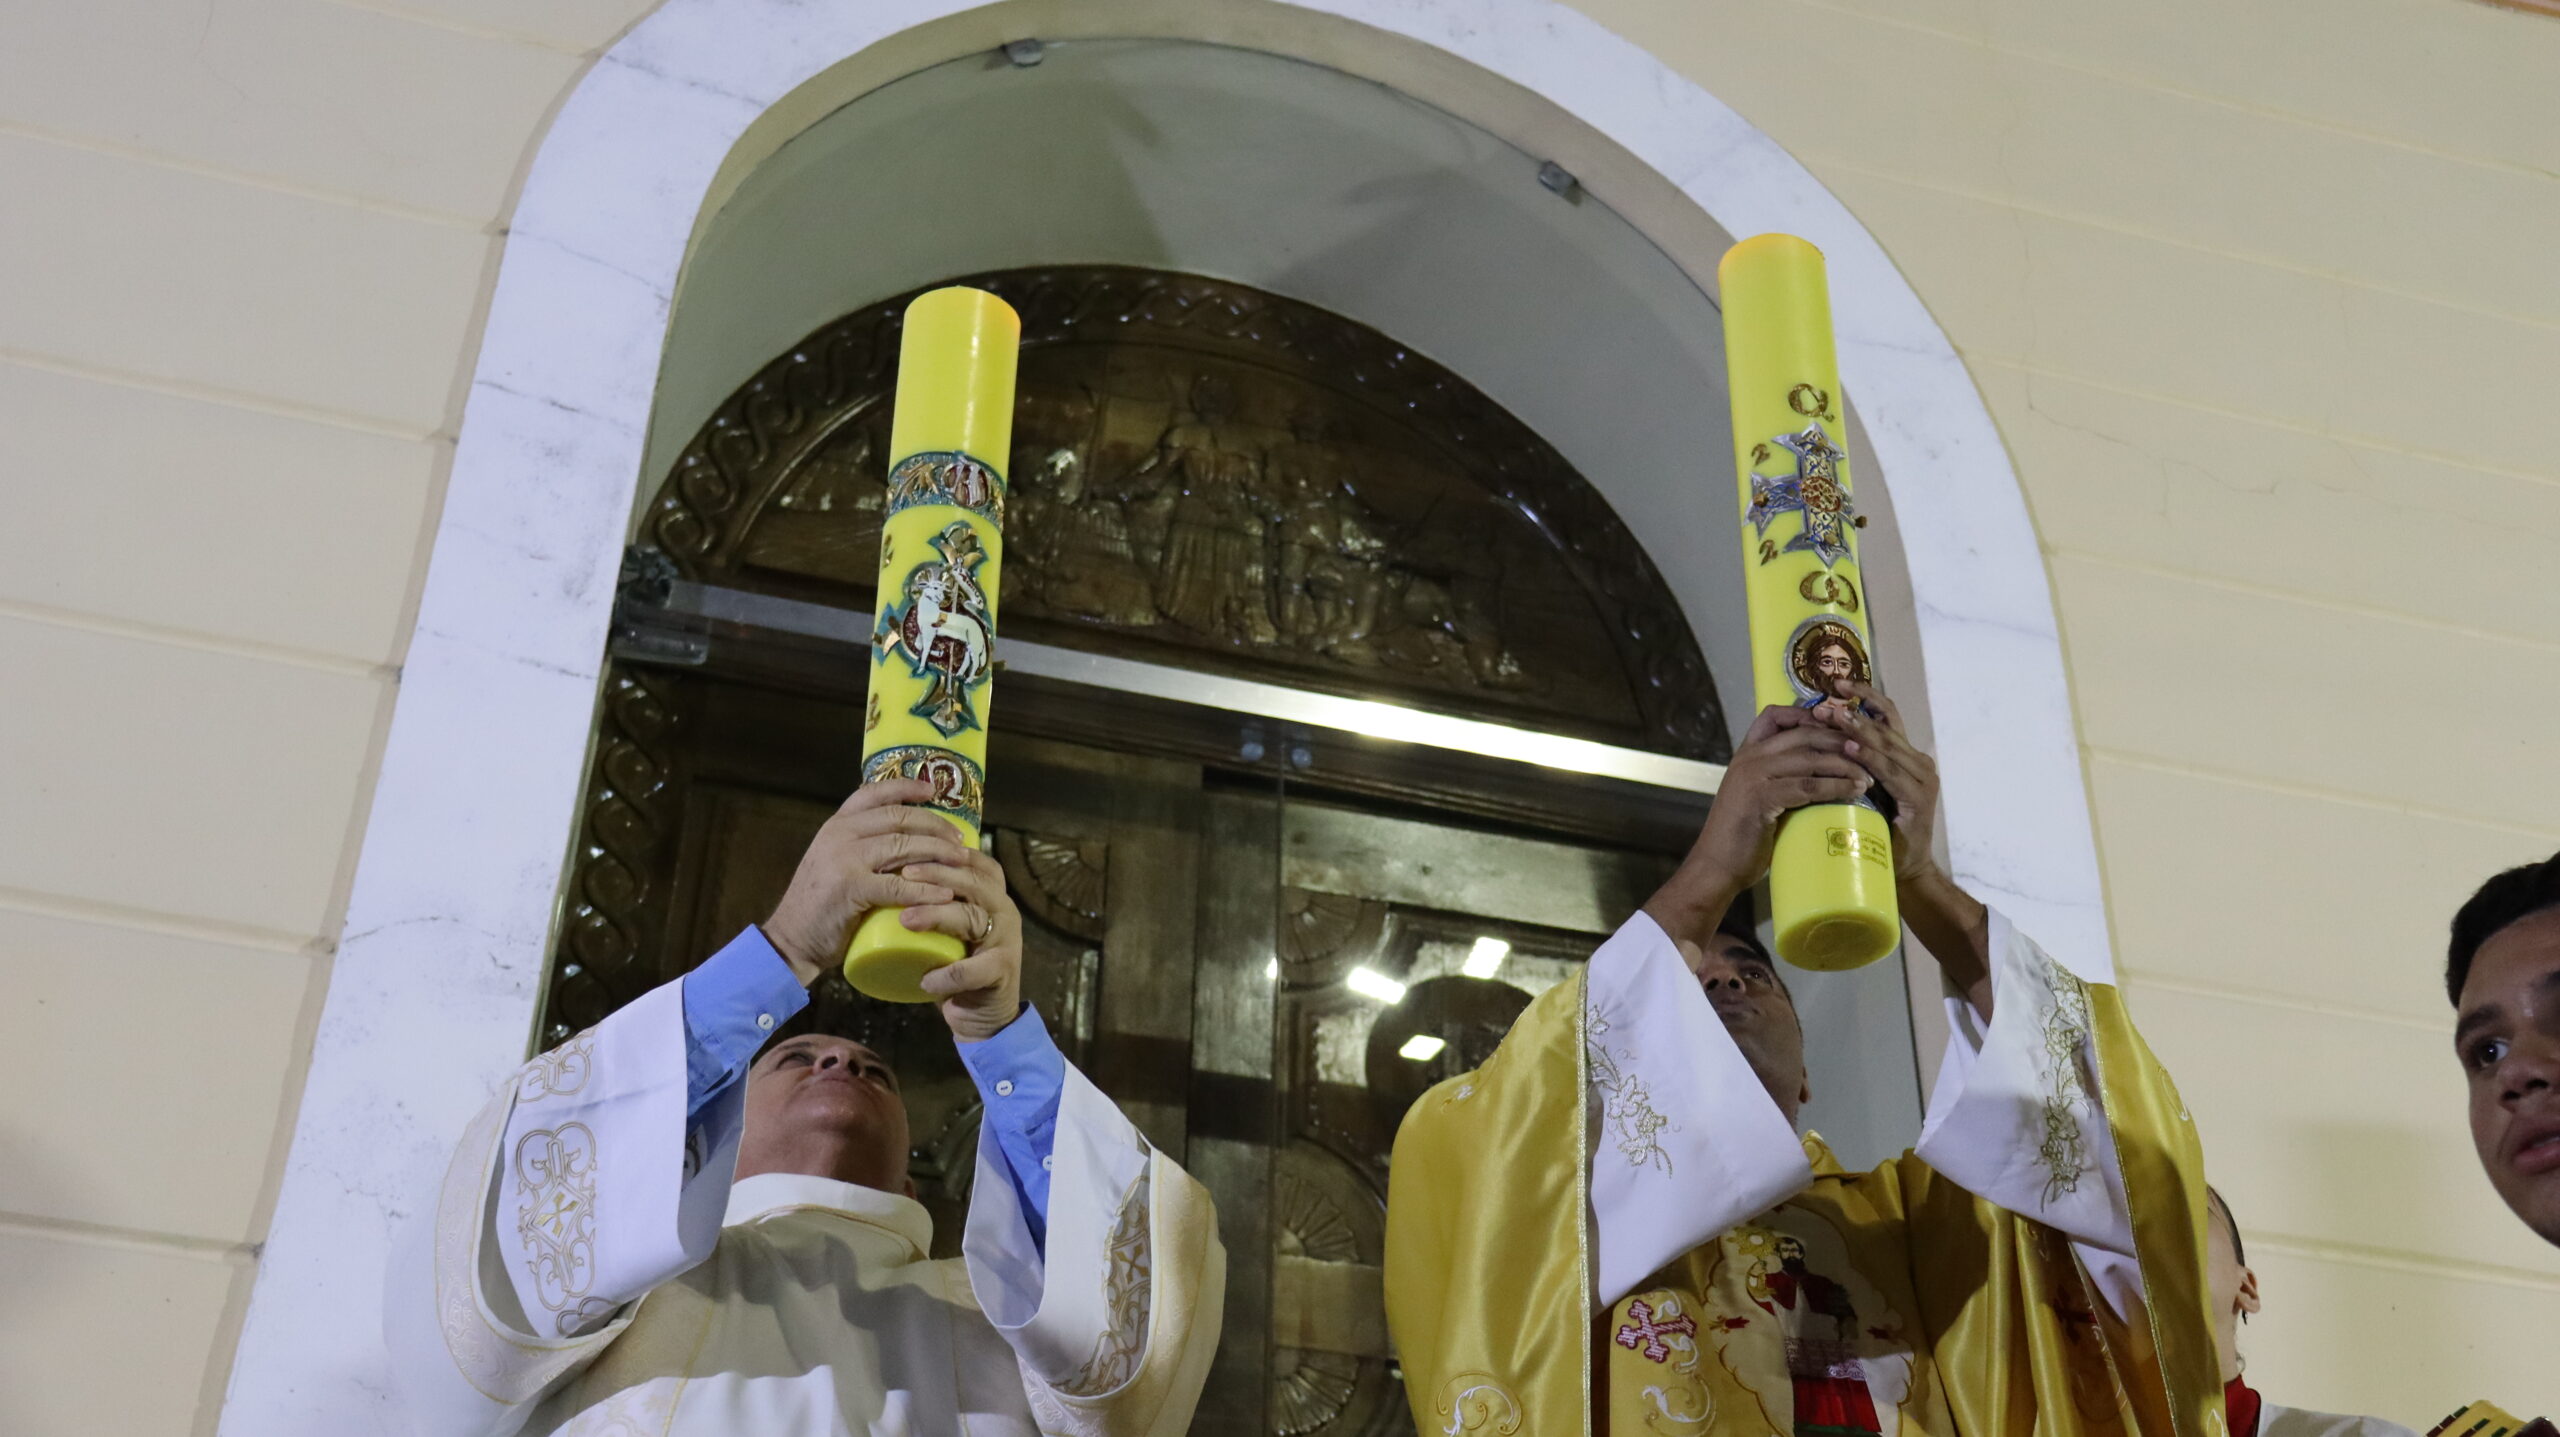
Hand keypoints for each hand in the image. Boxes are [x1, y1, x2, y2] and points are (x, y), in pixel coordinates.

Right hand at [763, 780, 968, 984]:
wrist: (791, 938)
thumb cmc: (821, 904)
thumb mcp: (834, 861)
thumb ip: (861, 843)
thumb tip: (907, 833)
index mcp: (837, 825)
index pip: (875, 792)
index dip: (907, 787)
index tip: (934, 789)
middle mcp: (840, 834)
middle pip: (899, 817)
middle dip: (935, 825)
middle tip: (959, 839)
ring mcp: (844, 859)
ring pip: (904, 846)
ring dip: (938, 853)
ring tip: (961, 861)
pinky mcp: (851, 888)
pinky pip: (898, 884)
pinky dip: (926, 890)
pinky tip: (945, 895)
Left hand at [903, 847, 1025, 1042]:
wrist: (982, 1014)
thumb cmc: (955, 962)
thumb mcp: (945, 925)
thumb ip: (930, 899)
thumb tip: (882, 871)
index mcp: (990, 894)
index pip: (973, 861)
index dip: (943, 852)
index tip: (908, 848)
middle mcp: (1004, 910)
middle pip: (974, 882)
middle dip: (937, 875)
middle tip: (902, 876)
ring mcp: (1006, 940)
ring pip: (975, 918)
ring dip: (939, 916)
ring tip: (906, 921)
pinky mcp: (1003, 971)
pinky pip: (978, 969)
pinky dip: (950, 974)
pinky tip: (926, 980)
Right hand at [1643, 704, 1870, 947]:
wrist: (1719, 865)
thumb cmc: (1743, 835)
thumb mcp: (1758, 795)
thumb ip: (1780, 777)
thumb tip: (1821, 771)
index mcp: (1747, 753)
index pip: (1775, 715)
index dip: (1808, 715)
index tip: (1837, 728)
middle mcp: (1749, 757)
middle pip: (1803, 734)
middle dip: (1840, 740)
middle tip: (1869, 752)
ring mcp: (1753, 776)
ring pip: (1810, 758)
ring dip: (1845, 765)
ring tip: (1869, 777)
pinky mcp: (1762, 798)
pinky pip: (1808, 785)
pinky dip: (1837, 786)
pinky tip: (1855, 791)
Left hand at [1828, 681, 1943, 884]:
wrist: (1903, 869)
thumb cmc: (1878, 829)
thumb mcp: (1862, 788)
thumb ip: (1851, 763)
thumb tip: (1816, 735)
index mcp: (1905, 755)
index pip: (1886, 717)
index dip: (1864, 697)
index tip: (1837, 682)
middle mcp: (1918, 761)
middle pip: (1885, 726)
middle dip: (1854, 711)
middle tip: (1825, 700)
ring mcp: (1922, 779)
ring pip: (1887, 745)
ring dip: (1859, 729)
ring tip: (1834, 716)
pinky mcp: (1919, 799)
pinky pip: (1890, 773)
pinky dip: (1870, 759)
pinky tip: (1850, 750)